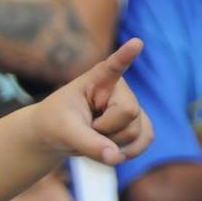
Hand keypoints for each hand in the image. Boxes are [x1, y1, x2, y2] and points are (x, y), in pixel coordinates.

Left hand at [33, 38, 151, 165]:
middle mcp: (119, 89)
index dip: (125, 56)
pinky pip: (145, 140)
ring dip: (112, 144)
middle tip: (86, 128)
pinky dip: (129, 152)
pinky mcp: (139, 124)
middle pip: (128, 113)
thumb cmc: (56, 123)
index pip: (112, 67)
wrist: (58, 135)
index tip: (137, 42)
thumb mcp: (64, 132)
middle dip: (105, 130)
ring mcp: (132, 106)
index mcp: (96, 80)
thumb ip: (88, 143)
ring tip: (94, 135)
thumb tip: (115, 158)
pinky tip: (113, 152)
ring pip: (137, 132)